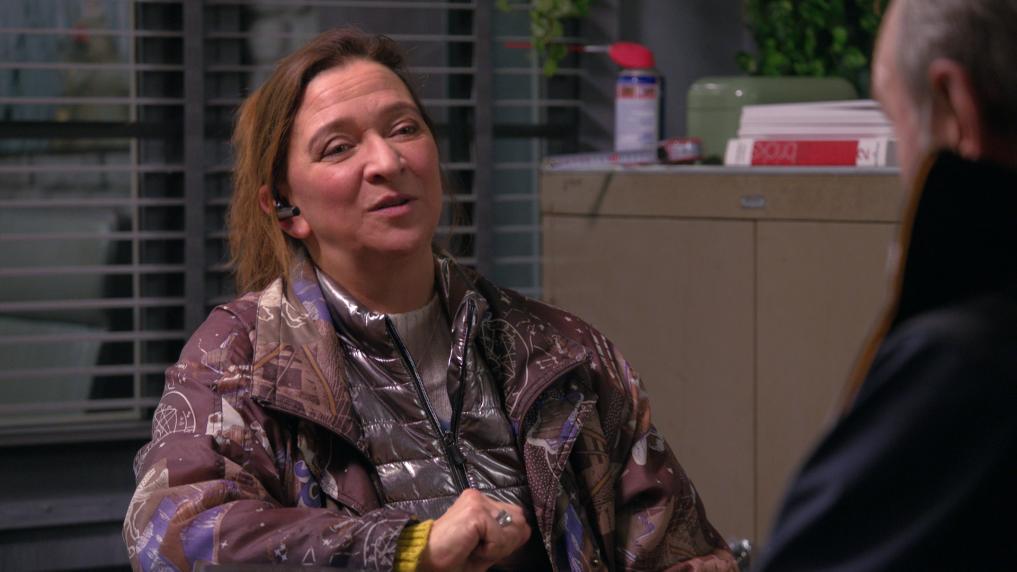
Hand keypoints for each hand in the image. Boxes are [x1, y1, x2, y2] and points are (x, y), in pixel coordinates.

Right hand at [417, 489, 531, 571]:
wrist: (425, 559)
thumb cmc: (451, 556)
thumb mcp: (485, 546)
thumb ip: (505, 536)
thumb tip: (526, 531)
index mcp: (480, 502)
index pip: (516, 515)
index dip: (509, 538)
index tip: (486, 548)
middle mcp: (479, 496)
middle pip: (519, 520)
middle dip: (506, 541)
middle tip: (480, 549)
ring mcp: (477, 501)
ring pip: (512, 528)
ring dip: (498, 546)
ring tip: (475, 548)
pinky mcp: (475, 511)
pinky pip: (499, 536)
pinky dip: (490, 550)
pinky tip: (471, 548)